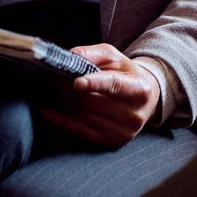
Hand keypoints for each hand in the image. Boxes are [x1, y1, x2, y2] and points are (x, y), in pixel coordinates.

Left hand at [40, 45, 159, 148]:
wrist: (146, 99)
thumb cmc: (127, 74)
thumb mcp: (115, 58)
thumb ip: (93, 54)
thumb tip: (71, 57)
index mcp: (140, 90)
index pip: (115, 86)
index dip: (95, 83)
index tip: (77, 82)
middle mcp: (134, 114)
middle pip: (94, 102)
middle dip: (71, 90)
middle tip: (54, 78)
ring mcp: (124, 131)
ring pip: (85, 116)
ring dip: (65, 103)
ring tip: (55, 89)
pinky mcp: (112, 141)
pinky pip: (81, 132)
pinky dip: (63, 122)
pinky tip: (49, 112)